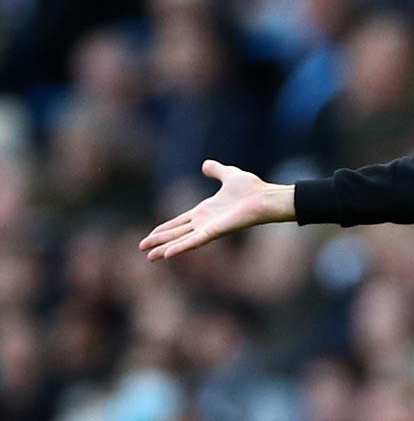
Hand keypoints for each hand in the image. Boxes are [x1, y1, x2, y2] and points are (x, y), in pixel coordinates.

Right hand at [139, 160, 294, 260]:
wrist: (265, 197)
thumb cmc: (252, 189)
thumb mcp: (229, 175)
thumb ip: (216, 170)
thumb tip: (206, 164)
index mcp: (206, 211)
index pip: (180, 222)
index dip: (165, 228)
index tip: (151, 235)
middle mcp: (205, 222)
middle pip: (176, 233)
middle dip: (159, 241)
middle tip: (142, 248)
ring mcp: (209, 229)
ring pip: (181, 240)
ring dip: (165, 248)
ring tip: (149, 256)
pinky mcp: (215, 232)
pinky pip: (194, 241)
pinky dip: (181, 247)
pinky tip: (167, 254)